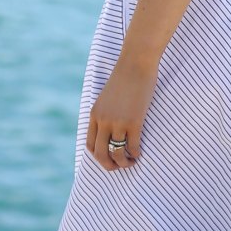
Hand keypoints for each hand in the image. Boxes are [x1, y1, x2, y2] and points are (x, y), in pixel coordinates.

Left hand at [86, 50, 157, 171]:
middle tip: (119, 167)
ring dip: (124, 162)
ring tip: (131, 161)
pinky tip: (140, 153)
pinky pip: (132, 145)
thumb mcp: (108, 97)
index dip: (98, 156)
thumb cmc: (125, 78)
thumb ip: (106, 112)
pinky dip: (136, 153)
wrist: (136, 63)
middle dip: (109, 165)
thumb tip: (111, 127)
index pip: (90, 144)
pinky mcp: (134, 121)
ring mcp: (117, 121)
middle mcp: (103, 120)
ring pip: (116, 153)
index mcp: (94, 114)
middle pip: (100, 153)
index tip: (109, 158)